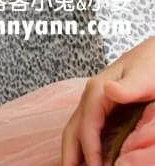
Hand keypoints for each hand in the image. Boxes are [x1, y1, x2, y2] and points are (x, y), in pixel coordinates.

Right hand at [62, 37, 154, 165]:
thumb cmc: (152, 62)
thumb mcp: (144, 75)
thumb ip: (127, 86)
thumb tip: (109, 91)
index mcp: (98, 91)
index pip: (87, 126)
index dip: (89, 150)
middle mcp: (92, 95)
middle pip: (72, 128)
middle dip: (70, 153)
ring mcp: (95, 100)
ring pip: (76, 128)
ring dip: (73, 150)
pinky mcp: (102, 104)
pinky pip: (86, 126)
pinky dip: (81, 143)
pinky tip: (87, 154)